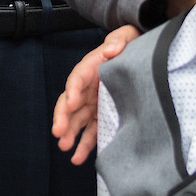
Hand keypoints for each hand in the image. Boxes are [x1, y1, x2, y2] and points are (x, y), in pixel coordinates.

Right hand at [52, 25, 140, 163]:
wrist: (137, 52)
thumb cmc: (129, 43)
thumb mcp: (126, 36)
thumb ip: (118, 40)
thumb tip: (110, 50)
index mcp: (91, 68)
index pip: (77, 79)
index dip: (73, 91)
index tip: (70, 103)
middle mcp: (87, 87)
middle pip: (69, 102)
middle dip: (63, 117)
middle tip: (58, 131)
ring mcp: (92, 103)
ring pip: (76, 120)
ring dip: (70, 134)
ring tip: (65, 147)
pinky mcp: (100, 115)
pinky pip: (90, 131)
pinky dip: (84, 145)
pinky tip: (78, 158)